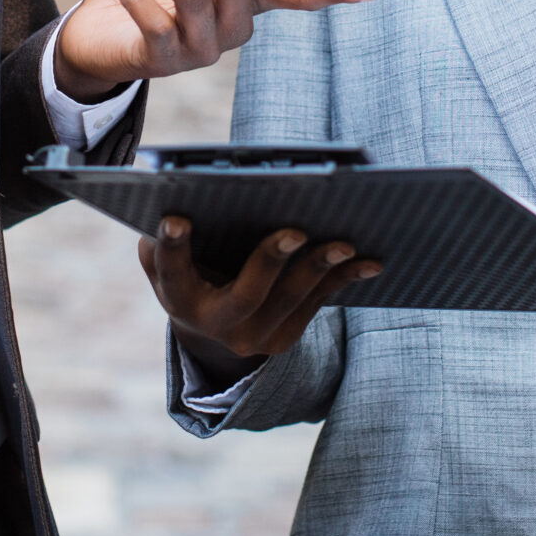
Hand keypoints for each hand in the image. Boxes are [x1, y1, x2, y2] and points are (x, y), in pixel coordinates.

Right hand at [140, 217, 381, 387]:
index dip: (172, 247)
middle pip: (247, 295)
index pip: (171, 272)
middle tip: (294, 232)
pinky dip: (343, 278)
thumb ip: (164, 239)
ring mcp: (255, 337)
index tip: (176, 218)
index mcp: (180, 300)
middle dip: (271, 262)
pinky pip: (317, 302)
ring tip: (345, 243)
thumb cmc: (192, 271)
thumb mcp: (171, 260)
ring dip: (320, 268)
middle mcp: (217, 326)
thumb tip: (171, 198)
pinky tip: (370, 262)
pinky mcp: (286, 337)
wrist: (212, 326)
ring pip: (291, 299)